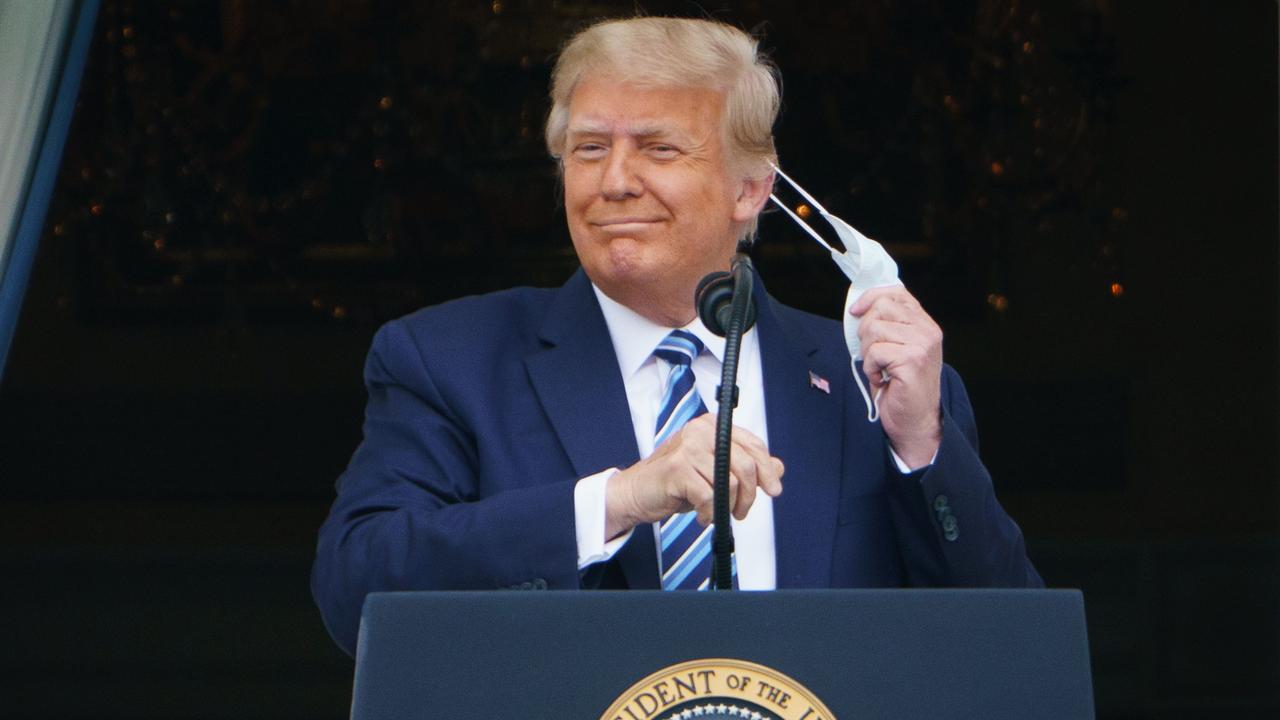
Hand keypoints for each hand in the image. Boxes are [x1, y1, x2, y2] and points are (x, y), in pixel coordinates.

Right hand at [604, 414, 783, 538]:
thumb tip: (779, 468)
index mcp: (712, 426)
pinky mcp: (678, 468)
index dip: (768, 469)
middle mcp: (701, 430)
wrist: (636, 492)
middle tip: (741, 512)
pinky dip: (708, 514)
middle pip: (746, 465)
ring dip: (726, 508)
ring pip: (730, 483)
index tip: (774, 490)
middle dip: (749, 495)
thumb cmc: (675, 482)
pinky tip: (700, 515)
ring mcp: (688, 447)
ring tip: (713, 513)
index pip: (754, 444)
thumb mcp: (715, 472)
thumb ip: (745, 466)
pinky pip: (710, 497)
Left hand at [850, 286, 942, 468]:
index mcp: (924, 324)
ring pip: (874, 329)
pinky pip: (875, 352)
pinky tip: (882, 378)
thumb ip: (887, 325)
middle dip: (865, 331)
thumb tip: (858, 308)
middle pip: (880, 308)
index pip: (896, 293)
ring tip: (880, 368)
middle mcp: (928, 330)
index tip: (855, 311)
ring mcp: (922, 344)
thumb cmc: (900, 386)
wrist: (914, 420)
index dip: (871, 298)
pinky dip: (871, 368)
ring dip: (868, 352)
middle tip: (873, 354)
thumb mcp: (895, 348)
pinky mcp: (913, 360)